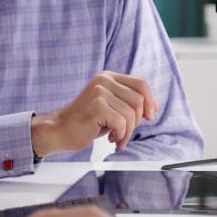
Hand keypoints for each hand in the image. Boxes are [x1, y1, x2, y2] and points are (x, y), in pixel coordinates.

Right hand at [31, 72, 157, 155]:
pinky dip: (120, 135)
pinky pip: (121, 123)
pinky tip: (110, 139)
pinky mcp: (96, 106)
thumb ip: (130, 104)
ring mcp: (99, 92)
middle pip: (139, 100)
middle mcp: (104, 80)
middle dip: (136, 122)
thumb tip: (155, 106)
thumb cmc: (86, 122)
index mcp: (108, 77)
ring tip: (116, 138)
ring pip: (131, 114)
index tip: (149, 117)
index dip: (150, 101)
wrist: (61, 131)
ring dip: (127, 132)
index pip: (140, 84)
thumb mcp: (112, 108)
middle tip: (124, 133)